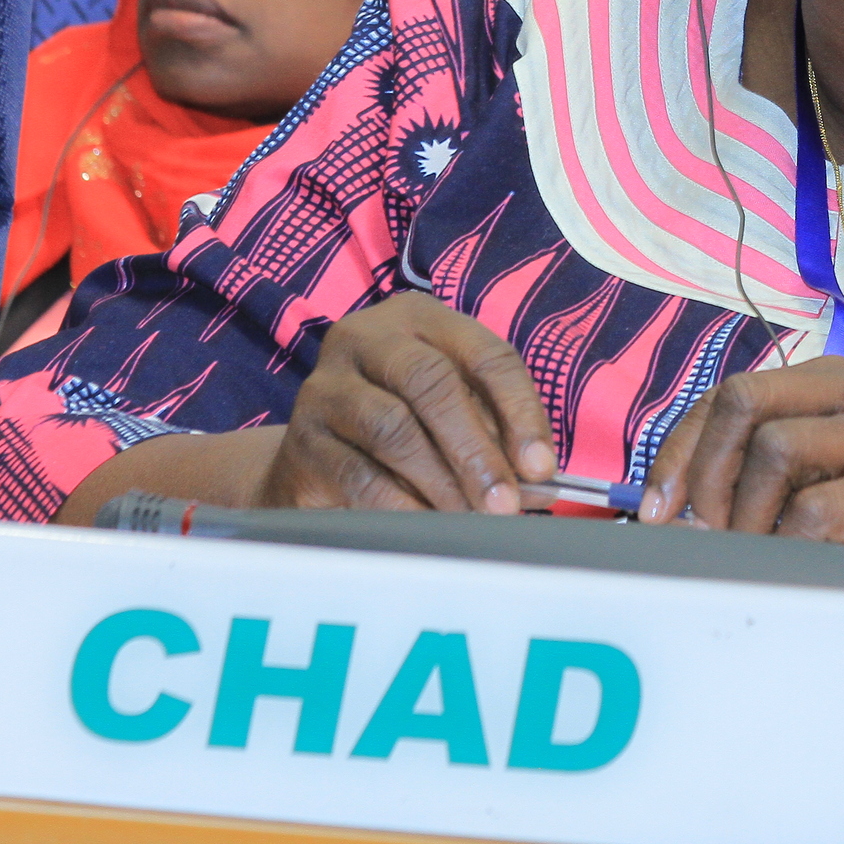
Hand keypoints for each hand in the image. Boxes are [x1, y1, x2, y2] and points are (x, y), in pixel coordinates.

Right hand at [257, 292, 558, 512]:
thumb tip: (537, 479)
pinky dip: (401, 504)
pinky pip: (360, 474)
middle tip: (504, 502)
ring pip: (394, 428)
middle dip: (476, 449)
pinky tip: (426, 524)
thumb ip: (492, 433)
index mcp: (417, 319)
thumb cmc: (402, 428)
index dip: (520, 411)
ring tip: (469, 518)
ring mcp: (326, 386)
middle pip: (432, 383)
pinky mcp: (302, 439)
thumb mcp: (449, 413)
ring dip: (441, 482)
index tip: (541, 467)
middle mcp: (366, 339)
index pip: (485, 354)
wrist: (314, 460)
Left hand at [636, 357, 843, 576]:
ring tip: (750, 552)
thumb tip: (679, 508)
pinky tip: (796, 565)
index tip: (657, 505)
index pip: (730, 394)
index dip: (682, 449)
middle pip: (742, 403)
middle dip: (702, 471)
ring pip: (774, 451)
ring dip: (743, 514)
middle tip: (698, 529)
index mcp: (837, 382)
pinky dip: (788, 545)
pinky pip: (818, 513)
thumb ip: (777, 465)